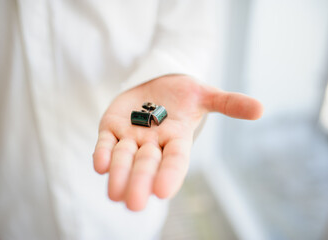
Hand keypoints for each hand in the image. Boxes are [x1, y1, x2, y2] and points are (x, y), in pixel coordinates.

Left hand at [93, 75, 262, 210]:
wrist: (156, 84)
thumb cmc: (183, 93)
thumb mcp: (206, 94)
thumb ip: (228, 103)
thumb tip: (261, 109)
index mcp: (177, 139)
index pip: (176, 161)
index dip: (170, 175)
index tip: (162, 191)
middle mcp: (153, 144)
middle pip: (147, 165)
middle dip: (140, 182)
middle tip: (134, 204)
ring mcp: (130, 137)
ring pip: (123, 158)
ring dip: (118, 174)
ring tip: (114, 193)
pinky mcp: (111, 128)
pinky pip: (105, 143)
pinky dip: (102, 153)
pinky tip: (99, 165)